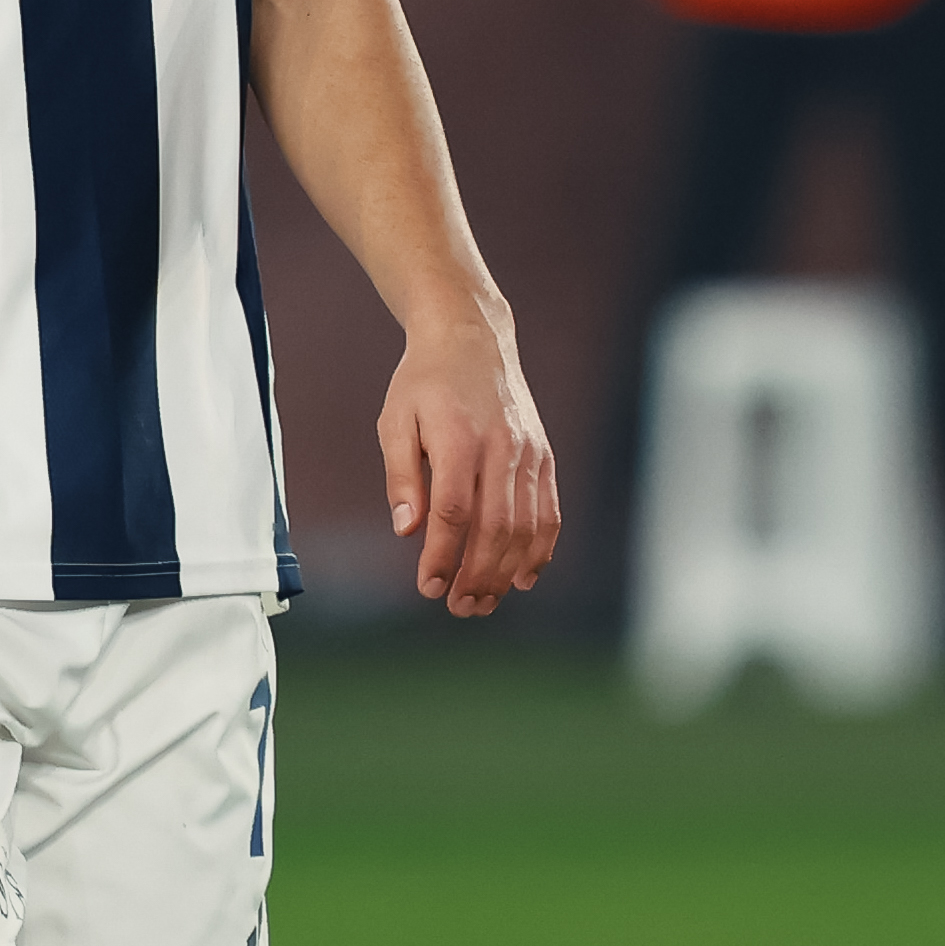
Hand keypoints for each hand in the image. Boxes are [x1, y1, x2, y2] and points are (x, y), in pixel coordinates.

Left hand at [376, 303, 558, 616]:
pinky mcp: (544, 456)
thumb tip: (406, 532)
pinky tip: (523, 578)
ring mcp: (529, 452)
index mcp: (459, 437)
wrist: (471, 338)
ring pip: (526, 526)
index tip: (428, 586)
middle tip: (458, 607)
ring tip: (483, 601)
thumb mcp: (396, 421)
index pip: (454, 510)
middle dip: (477, 575)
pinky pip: (548, 512)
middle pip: (496, 527)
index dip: (443, 554)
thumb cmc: (424, 383)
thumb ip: (401, 477)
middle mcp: (501, 446)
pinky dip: (540, 550)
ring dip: (507, 572)